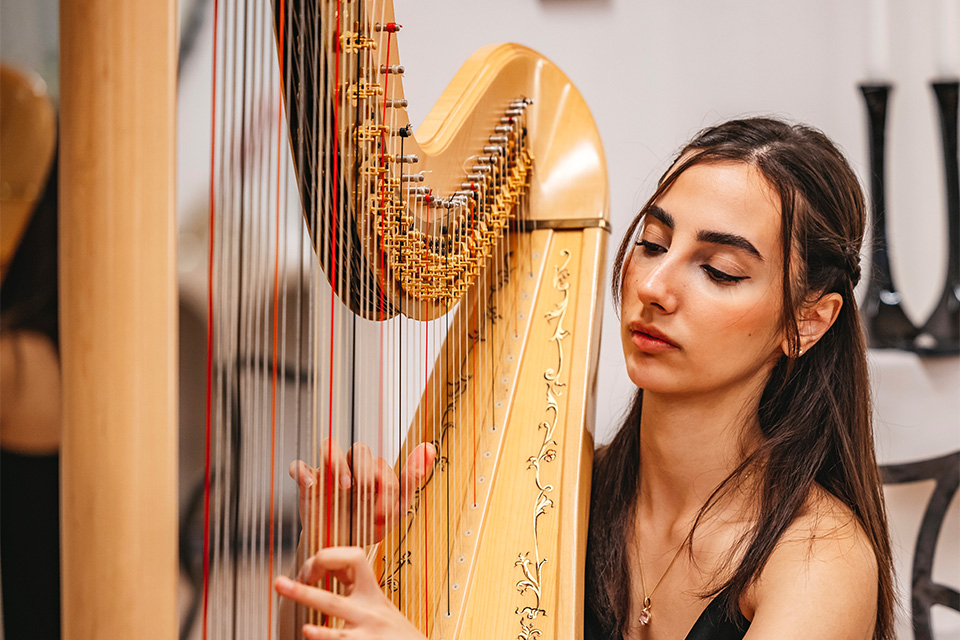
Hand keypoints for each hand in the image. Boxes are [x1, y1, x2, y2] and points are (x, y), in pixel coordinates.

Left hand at [275, 546, 426, 639]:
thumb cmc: (396, 630)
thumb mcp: (379, 604)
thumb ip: (356, 589)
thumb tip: (325, 568)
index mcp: (371, 592)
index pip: (352, 559)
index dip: (328, 558)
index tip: (310, 570)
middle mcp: (368, 610)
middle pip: (332, 597)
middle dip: (304, 589)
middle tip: (279, 584)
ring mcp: (366, 632)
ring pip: (336, 621)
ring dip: (313, 614)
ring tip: (296, 615)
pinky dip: (325, 638)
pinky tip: (309, 634)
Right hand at [289, 440, 435, 545]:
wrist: (338, 552)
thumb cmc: (367, 527)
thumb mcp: (394, 510)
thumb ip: (411, 480)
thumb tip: (430, 446)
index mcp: (372, 471)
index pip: (380, 463)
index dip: (384, 485)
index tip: (383, 511)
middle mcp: (351, 467)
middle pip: (359, 449)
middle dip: (365, 470)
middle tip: (366, 494)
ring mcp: (328, 473)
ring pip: (330, 445)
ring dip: (337, 462)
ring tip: (343, 486)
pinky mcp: (306, 483)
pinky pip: (299, 467)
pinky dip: (303, 472)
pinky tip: (312, 486)